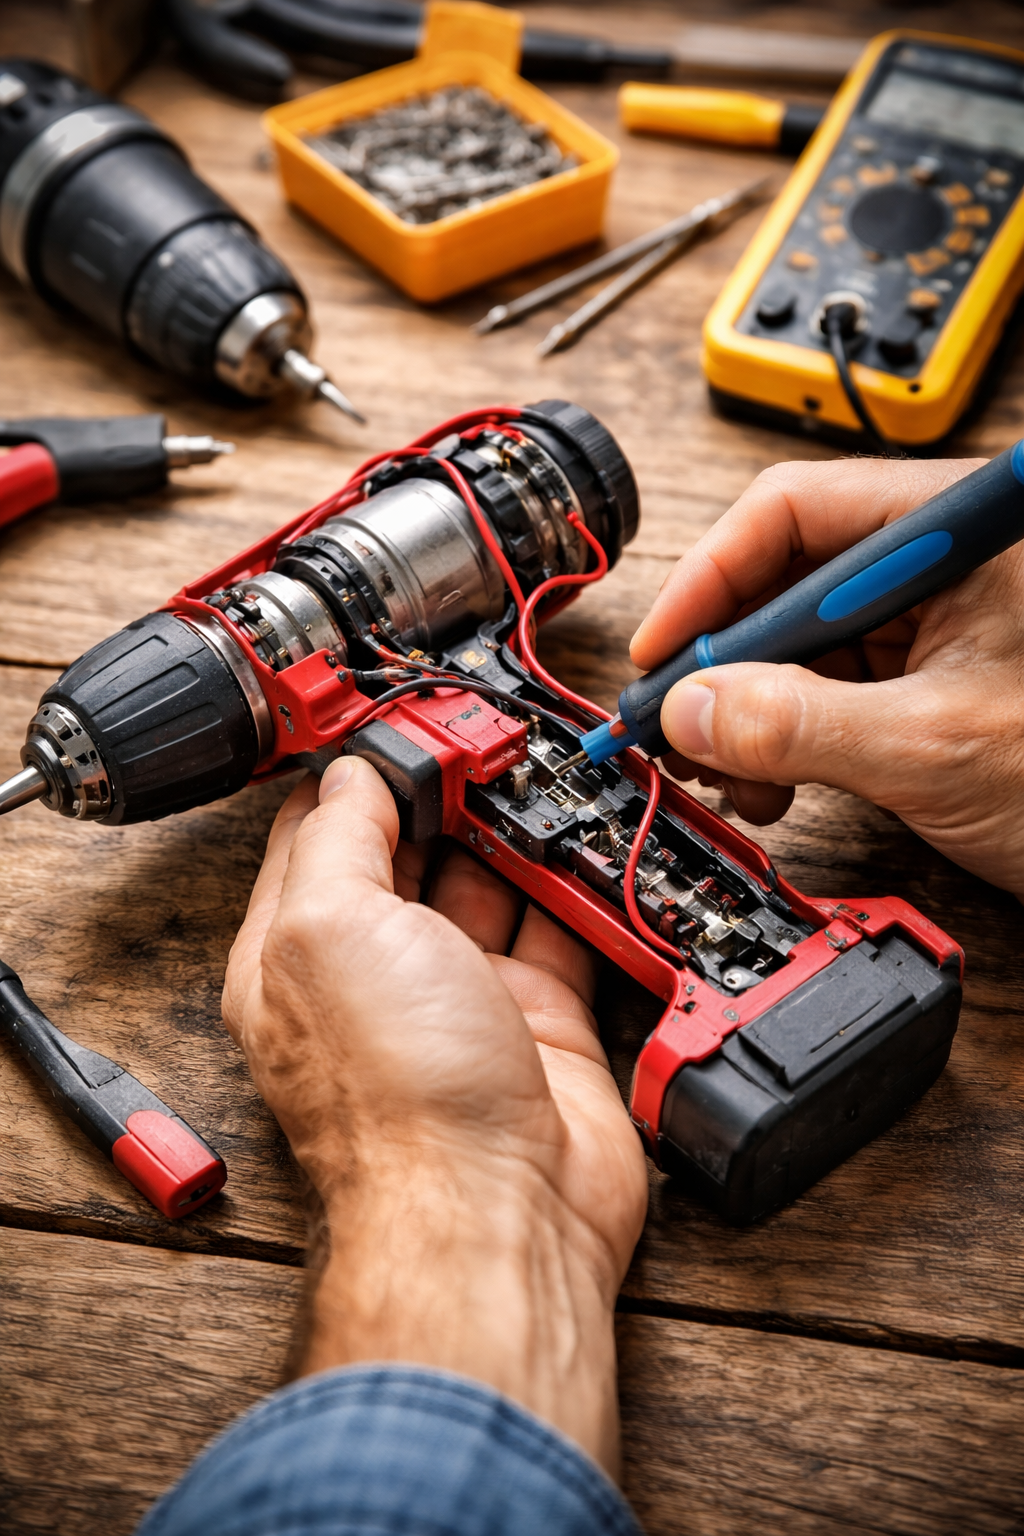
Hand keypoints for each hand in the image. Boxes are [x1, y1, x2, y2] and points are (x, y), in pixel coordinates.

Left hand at [222, 757, 648, 1474]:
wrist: (501, 1213)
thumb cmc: (397, 1096)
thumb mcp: (329, 930)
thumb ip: (338, 840)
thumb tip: (350, 773)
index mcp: (302, 953)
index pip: (320, 836)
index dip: (358, 772)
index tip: (402, 718)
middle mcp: (381, 975)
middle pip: (415, 854)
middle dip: (448, 792)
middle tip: (488, 734)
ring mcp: (464, 999)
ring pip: (493, 887)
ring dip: (516, 832)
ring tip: (542, 770)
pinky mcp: (542, 1024)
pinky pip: (563, 933)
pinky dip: (578, 889)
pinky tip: (587, 843)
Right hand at [630, 455, 1023, 900]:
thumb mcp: (935, 748)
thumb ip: (798, 725)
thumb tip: (690, 711)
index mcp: (965, 529)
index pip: (797, 512)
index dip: (710, 580)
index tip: (663, 653)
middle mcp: (949, 559)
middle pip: (792, 578)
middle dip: (726, 663)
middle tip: (678, 726)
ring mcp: (946, 617)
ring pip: (808, 638)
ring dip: (753, 709)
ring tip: (733, 774)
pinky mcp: (941, 671)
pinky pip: (837, 683)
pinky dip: (792, 732)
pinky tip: (776, 779)